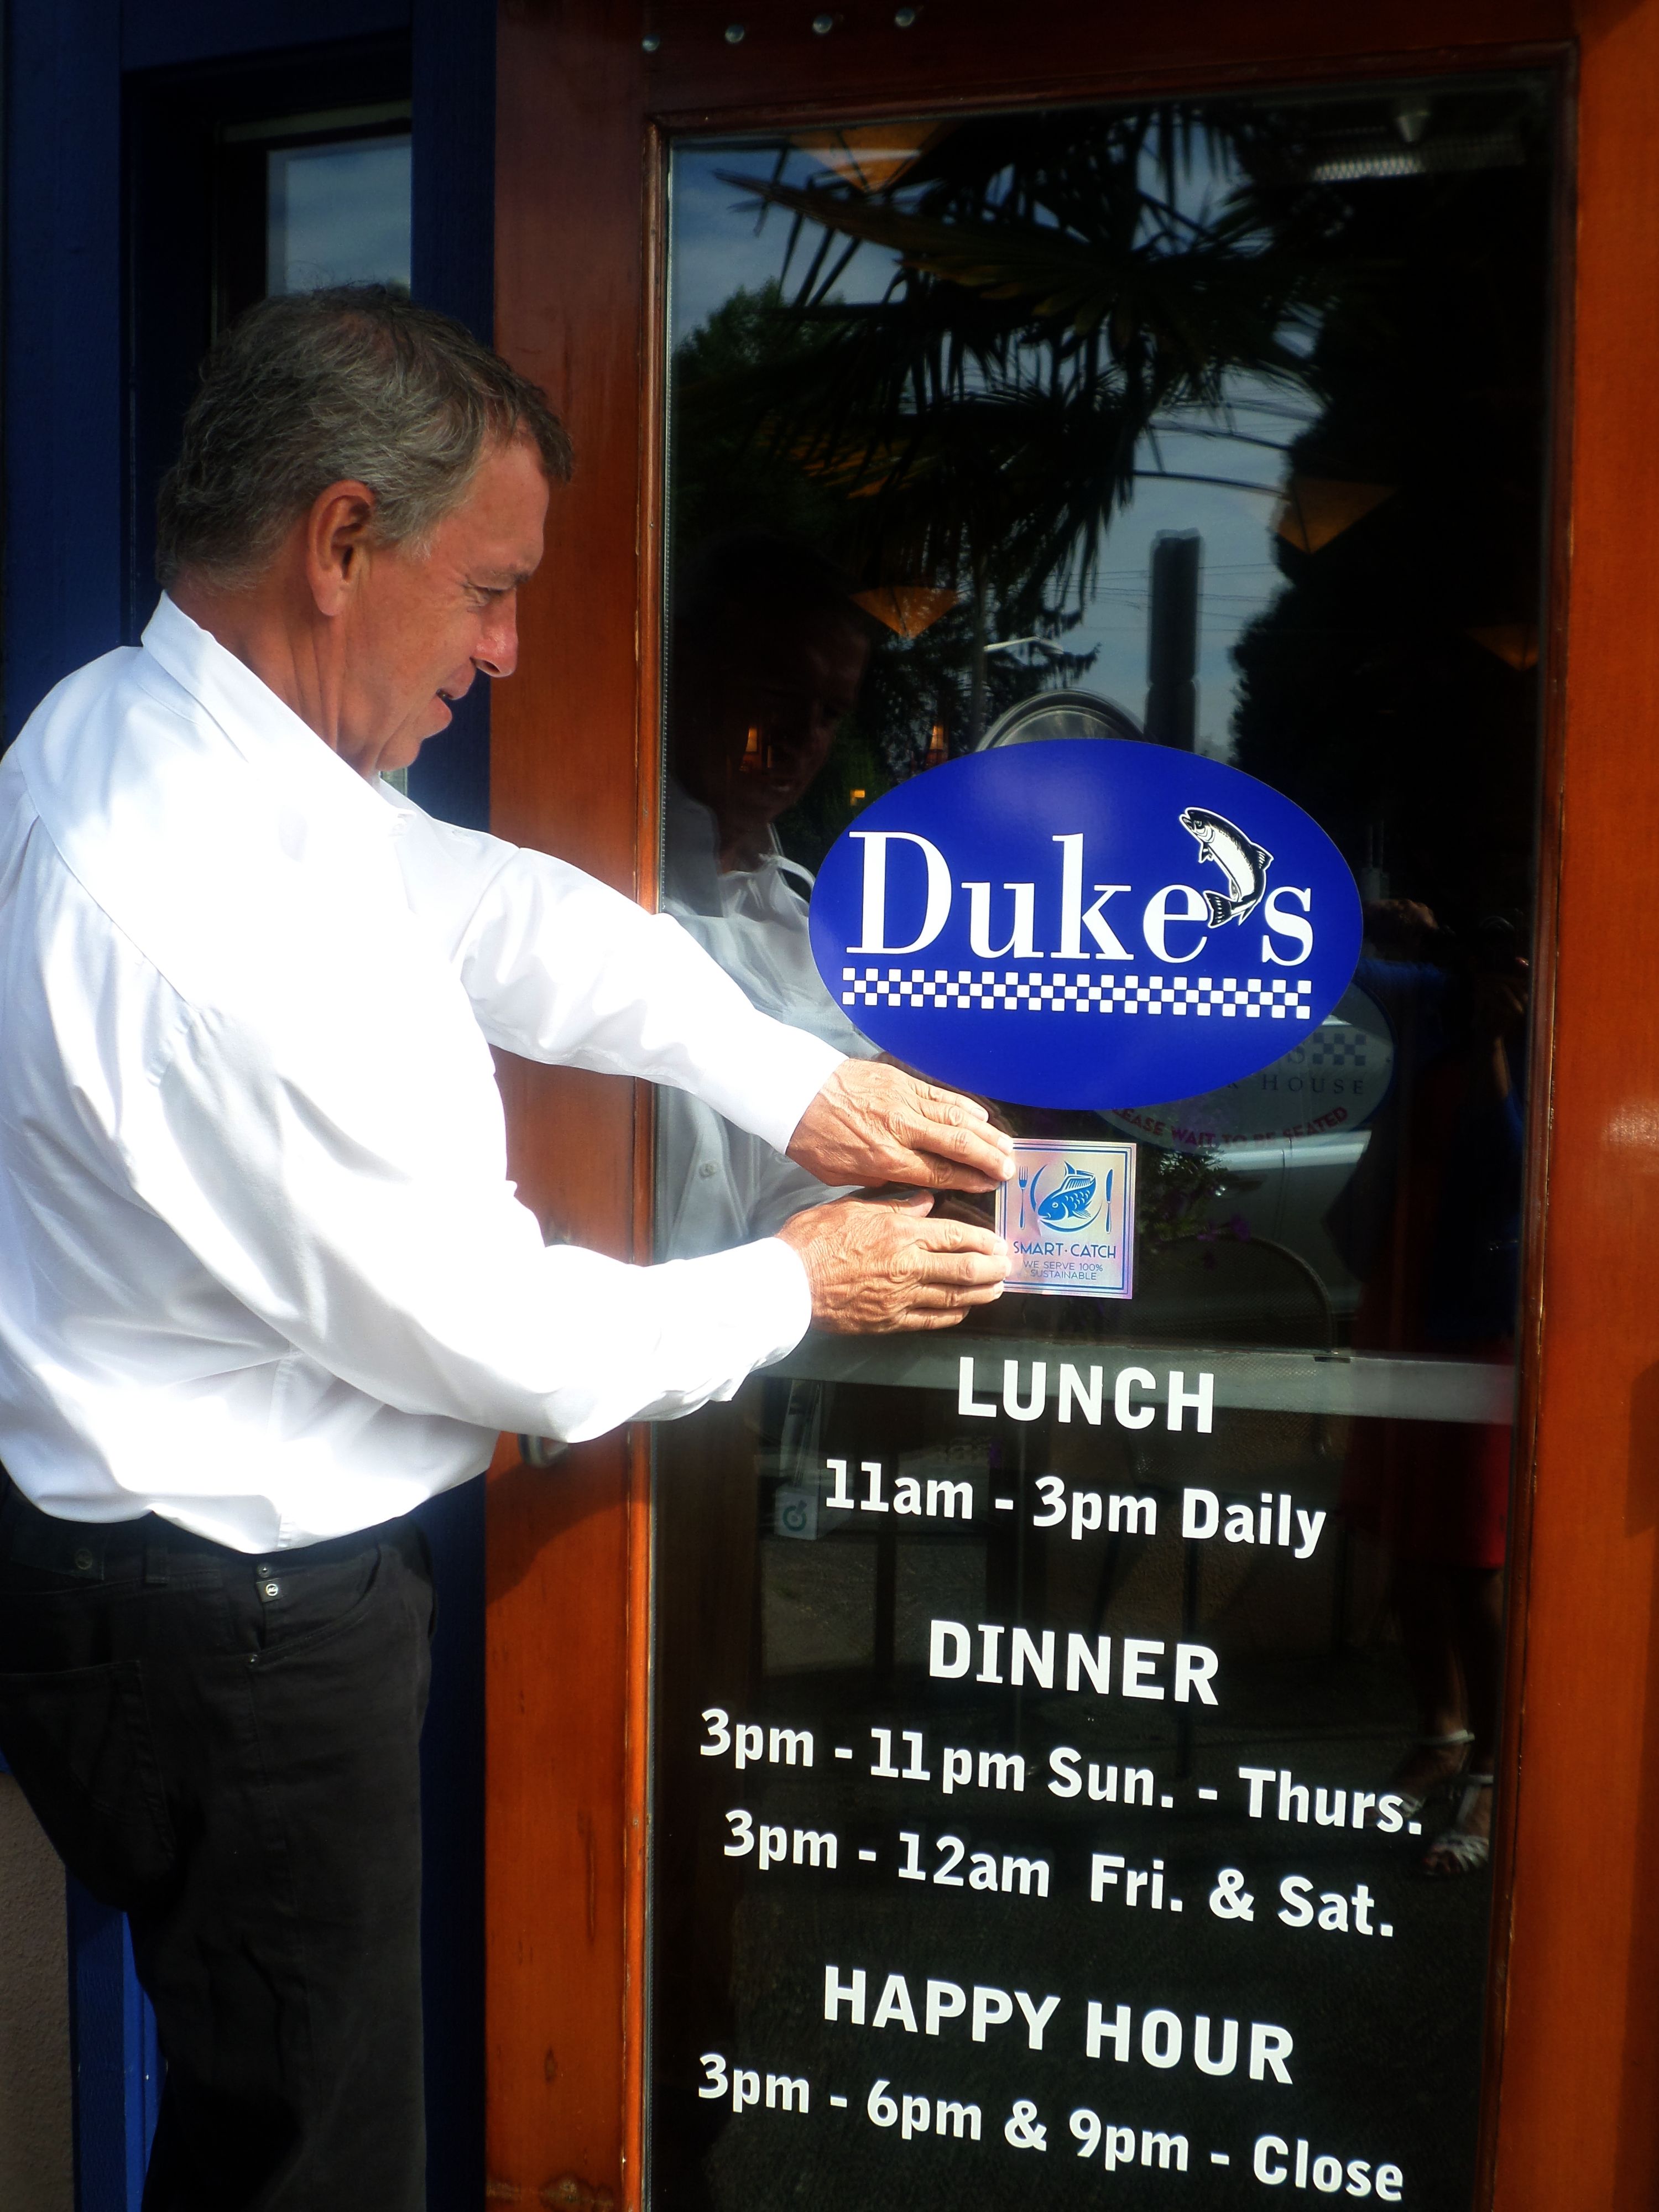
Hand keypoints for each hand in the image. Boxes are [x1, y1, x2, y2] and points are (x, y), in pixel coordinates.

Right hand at [776, 1191, 1009, 1333]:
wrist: (789, 1283)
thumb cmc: (814, 1240)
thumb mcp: (852, 1206)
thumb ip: (894, 1204)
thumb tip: (926, 1200)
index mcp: (901, 1232)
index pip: (955, 1235)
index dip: (983, 1239)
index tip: (999, 1241)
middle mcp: (908, 1265)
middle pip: (965, 1268)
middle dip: (992, 1267)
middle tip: (1008, 1266)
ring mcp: (901, 1297)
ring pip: (953, 1296)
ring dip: (981, 1293)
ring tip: (997, 1289)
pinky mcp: (889, 1321)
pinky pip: (931, 1320)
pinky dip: (952, 1315)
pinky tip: (963, 1310)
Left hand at [786, 1060, 1014, 1193]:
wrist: (792, 1090)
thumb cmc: (811, 1138)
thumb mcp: (841, 1173)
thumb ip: (880, 1179)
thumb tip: (913, 1183)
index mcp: (884, 1158)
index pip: (939, 1172)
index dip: (970, 1179)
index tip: (990, 1184)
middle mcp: (899, 1128)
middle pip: (956, 1145)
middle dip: (988, 1158)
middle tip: (1010, 1169)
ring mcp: (902, 1100)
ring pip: (955, 1117)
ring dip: (985, 1133)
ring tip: (1007, 1146)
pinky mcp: (900, 1079)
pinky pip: (940, 1094)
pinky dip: (965, 1105)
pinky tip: (981, 1116)